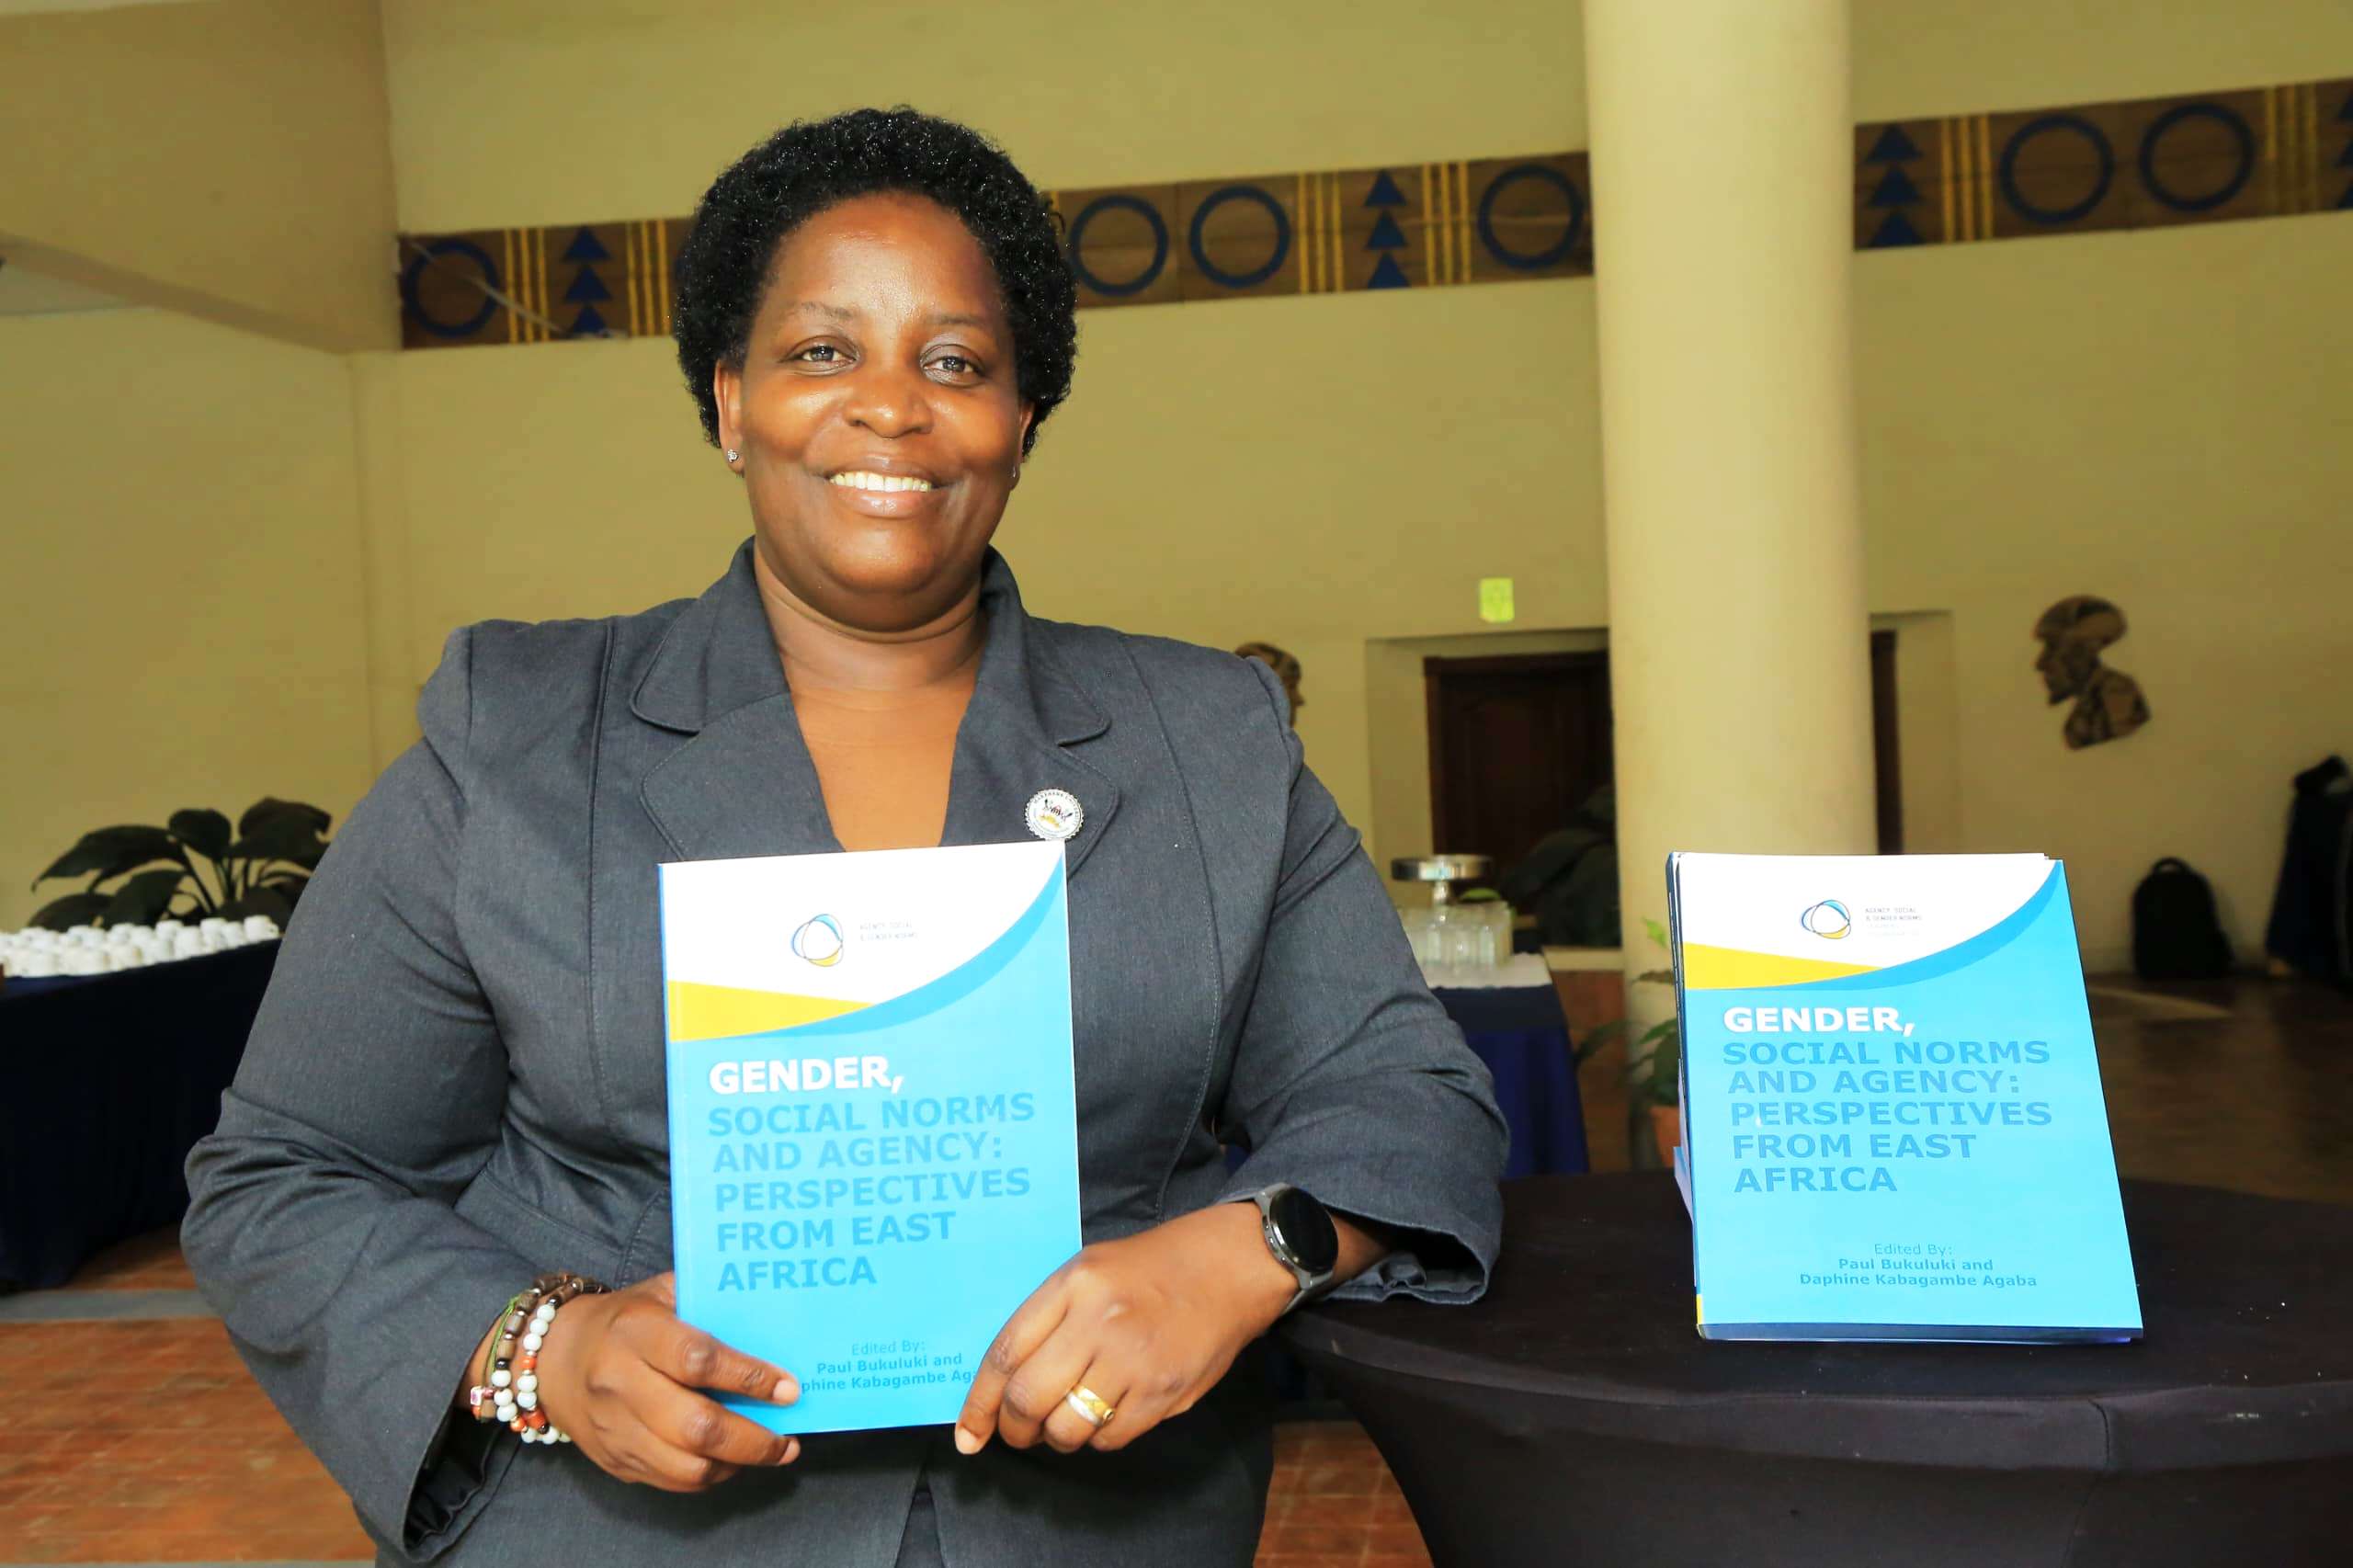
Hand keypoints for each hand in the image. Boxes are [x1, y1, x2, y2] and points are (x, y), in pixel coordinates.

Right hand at [529, 1271, 803, 1490]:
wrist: (554, 1359)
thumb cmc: (623, 1320)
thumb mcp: (659, 1293)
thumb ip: (707, 1302)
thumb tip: (773, 1322)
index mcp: (635, 1333)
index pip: (698, 1361)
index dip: (749, 1378)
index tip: (789, 1388)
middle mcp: (620, 1384)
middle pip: (695, 1427)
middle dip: (753, 1439)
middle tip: (788, 1438)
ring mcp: (615, 1429)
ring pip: (686, 1465)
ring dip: (739, 1464)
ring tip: (773, 1451)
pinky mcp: (615, 1461)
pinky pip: (671, 1481)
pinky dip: (711, 1475)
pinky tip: (734, 1460)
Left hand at [954, 1203, 1294, 1455]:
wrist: (1228, 1267)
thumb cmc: (1150, 1269)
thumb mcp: (1089, 1269)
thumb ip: (1048, 1317)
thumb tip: (1003, 1382)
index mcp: (1073, 1285)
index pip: (1006, 1352)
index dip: (978, 1403)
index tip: (968, 1435)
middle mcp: (1098, 1321)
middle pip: (1027, 1398)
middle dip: (1014, 1428)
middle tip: (1019, 1431)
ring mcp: (1133, 1359)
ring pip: (1066, 1428)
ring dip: (1056, 1437)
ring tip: (1066, 1421)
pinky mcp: (1164, 1391)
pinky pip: (1110, 1438)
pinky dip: (1099, 1437)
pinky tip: (1107, 1414)